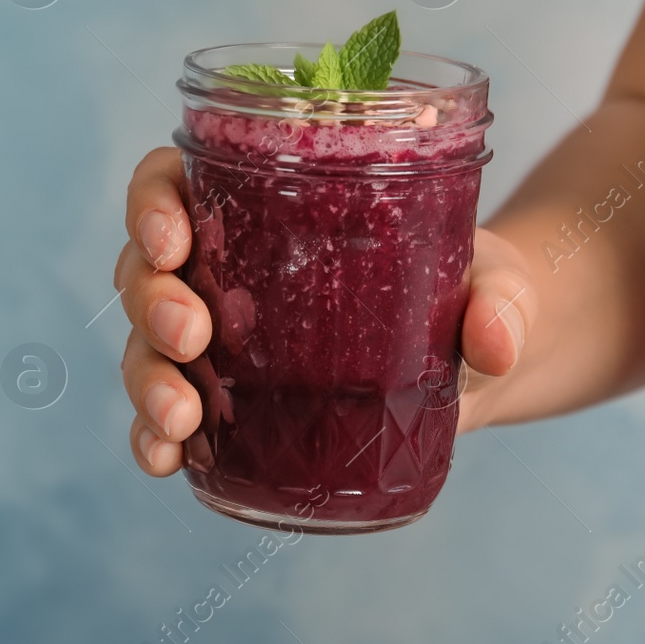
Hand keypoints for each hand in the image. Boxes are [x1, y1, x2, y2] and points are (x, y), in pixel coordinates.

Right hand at [114, 147, 536, 474]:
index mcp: (261, 203)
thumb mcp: (493, 280)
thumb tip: (495, 345)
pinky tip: (166, 460)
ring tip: (182, 417)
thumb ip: (499, 299)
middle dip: (153, 301)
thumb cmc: (469, 291)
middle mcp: (223, 268)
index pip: (173, 183)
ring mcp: (220, 342)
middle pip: (145, 269)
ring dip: (148, 379)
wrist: (476, 367)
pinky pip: (171, 420)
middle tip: (193, 335)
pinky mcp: (231, 408)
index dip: (151, 203)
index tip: (173, 239)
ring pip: (146, 347)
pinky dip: (156, 439)